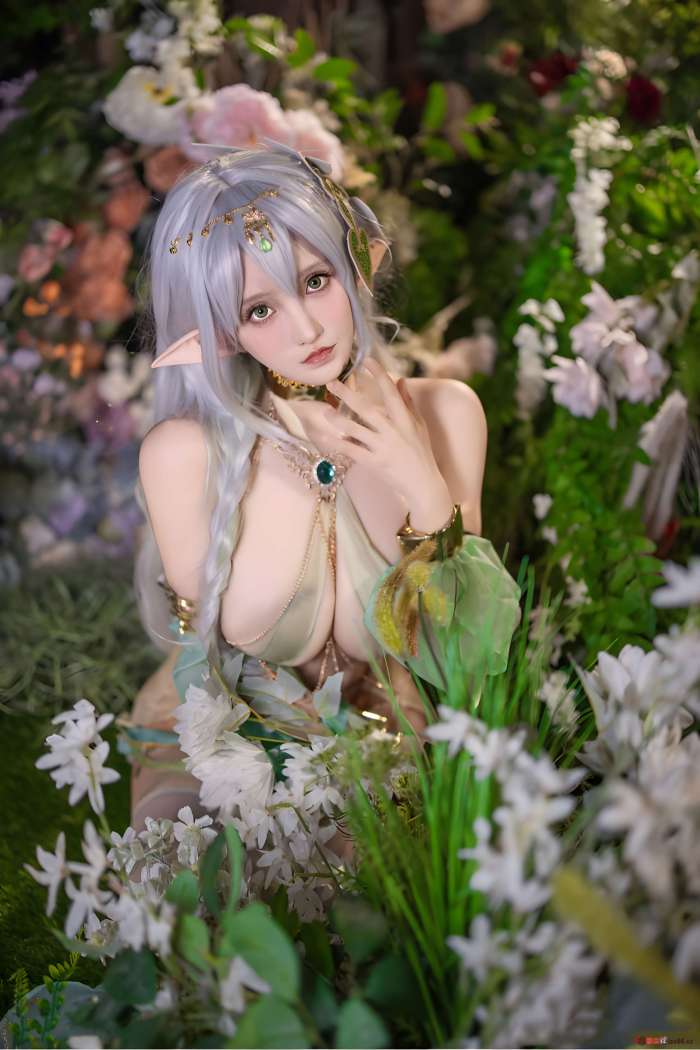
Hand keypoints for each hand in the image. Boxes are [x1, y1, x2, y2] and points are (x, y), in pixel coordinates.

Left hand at [312, 358, 452, 530]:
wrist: (423, 485)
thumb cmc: (422, 453)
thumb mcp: (419, 427)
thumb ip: (408, 403)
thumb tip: (399, 380)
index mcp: (405, 420)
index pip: (390, 393)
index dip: (379, 375)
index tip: (366, 361)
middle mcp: (392, 432)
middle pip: (366, 409)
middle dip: (348, 394)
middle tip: (331, 382)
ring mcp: (382, 448)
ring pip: (355, 429)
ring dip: (338, 419)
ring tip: (325, 410)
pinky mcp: (373, 463)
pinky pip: (351, 451)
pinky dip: (337, 444)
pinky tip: (324, 437)